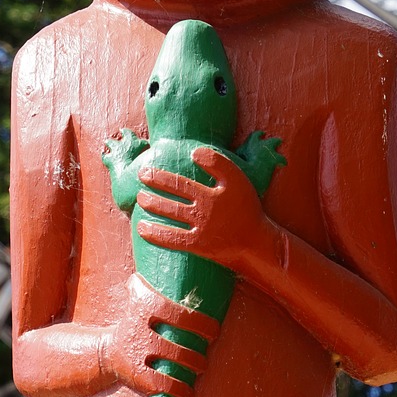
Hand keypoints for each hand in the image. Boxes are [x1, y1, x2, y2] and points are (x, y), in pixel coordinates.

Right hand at [102, 273, 219, 396]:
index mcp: (145, 305)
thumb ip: (156, 277)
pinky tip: (188, 391)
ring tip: (199, 367)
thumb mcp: (140, 294)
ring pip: (174, 364)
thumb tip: (182, 250)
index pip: (178, 315)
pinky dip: (180, 390)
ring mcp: (137, 353)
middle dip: (197, 353)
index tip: (214, 331)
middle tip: (204, 356)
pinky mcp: (136, 375)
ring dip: (192, 368)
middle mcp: (139, 329)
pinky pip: (164, 385)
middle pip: (178, 344)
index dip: (201, 324)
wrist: (107, 351)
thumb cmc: (137, 318)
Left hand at [135, 147, 267, 273]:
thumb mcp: (238, 180)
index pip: (181, 182)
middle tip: (141, 177)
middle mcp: (205, 209)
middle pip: (174, 194)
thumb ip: (218, 162)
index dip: (161, 176)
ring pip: (171, 213)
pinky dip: (155, 234)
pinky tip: (142, 228)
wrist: (256, 242)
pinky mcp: (198, 245)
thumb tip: (194, 151)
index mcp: (212, 193)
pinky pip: (172, 239)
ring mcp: (201, 228)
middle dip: (154, 185)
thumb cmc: (247, 208)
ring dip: (152, 205)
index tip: (147, 170)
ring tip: (140, 198)